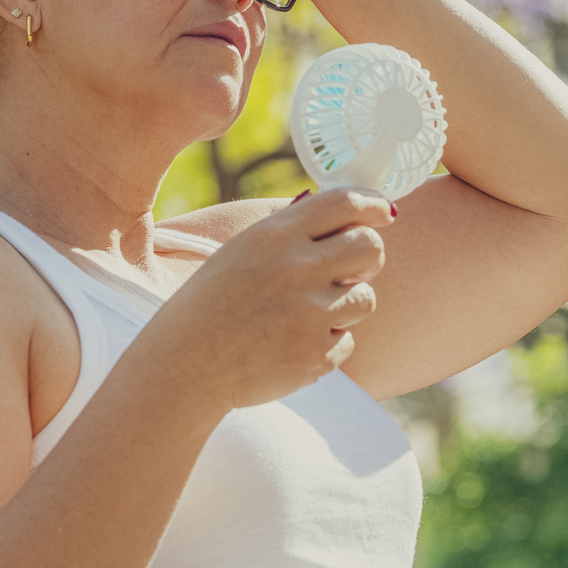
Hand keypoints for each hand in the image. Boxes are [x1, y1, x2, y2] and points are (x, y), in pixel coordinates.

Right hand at [144, 190, 392, 412]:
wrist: (185, 366)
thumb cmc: (210, 305)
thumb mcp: (241, 251)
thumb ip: (290, 232)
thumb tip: (346, 216)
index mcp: (275, 235)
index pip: (346, 202)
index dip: (373, 205)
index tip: (382, 214)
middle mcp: (297, 268)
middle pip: (371, 246)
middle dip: (369, 256)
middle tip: (350, 269)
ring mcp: (309, 314)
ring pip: (366, 298)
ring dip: (347, 304)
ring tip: (308, 313)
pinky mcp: (316, 354)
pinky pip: (347, 340)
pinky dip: (327, 343)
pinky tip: (292, 344)